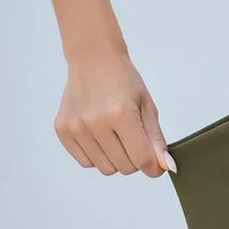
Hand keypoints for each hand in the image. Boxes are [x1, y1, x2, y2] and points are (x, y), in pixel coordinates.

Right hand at [54, 51, 176, 176]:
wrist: (93, 59)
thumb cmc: (123, 81)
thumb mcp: (147, 107)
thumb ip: (156, 141)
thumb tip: (166, 167)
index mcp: (121, 114)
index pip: (142, 160)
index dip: (153, 167)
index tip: (156, 164)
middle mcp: (95, 122)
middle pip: (125, 168)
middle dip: (134, 159)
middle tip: (133, 138)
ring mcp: (76, 127)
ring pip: (106, 169)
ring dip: (116, 159)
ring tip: (115, 135)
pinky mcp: (62, 130)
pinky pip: (86, 162)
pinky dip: (97, 156)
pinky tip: (100, 136)